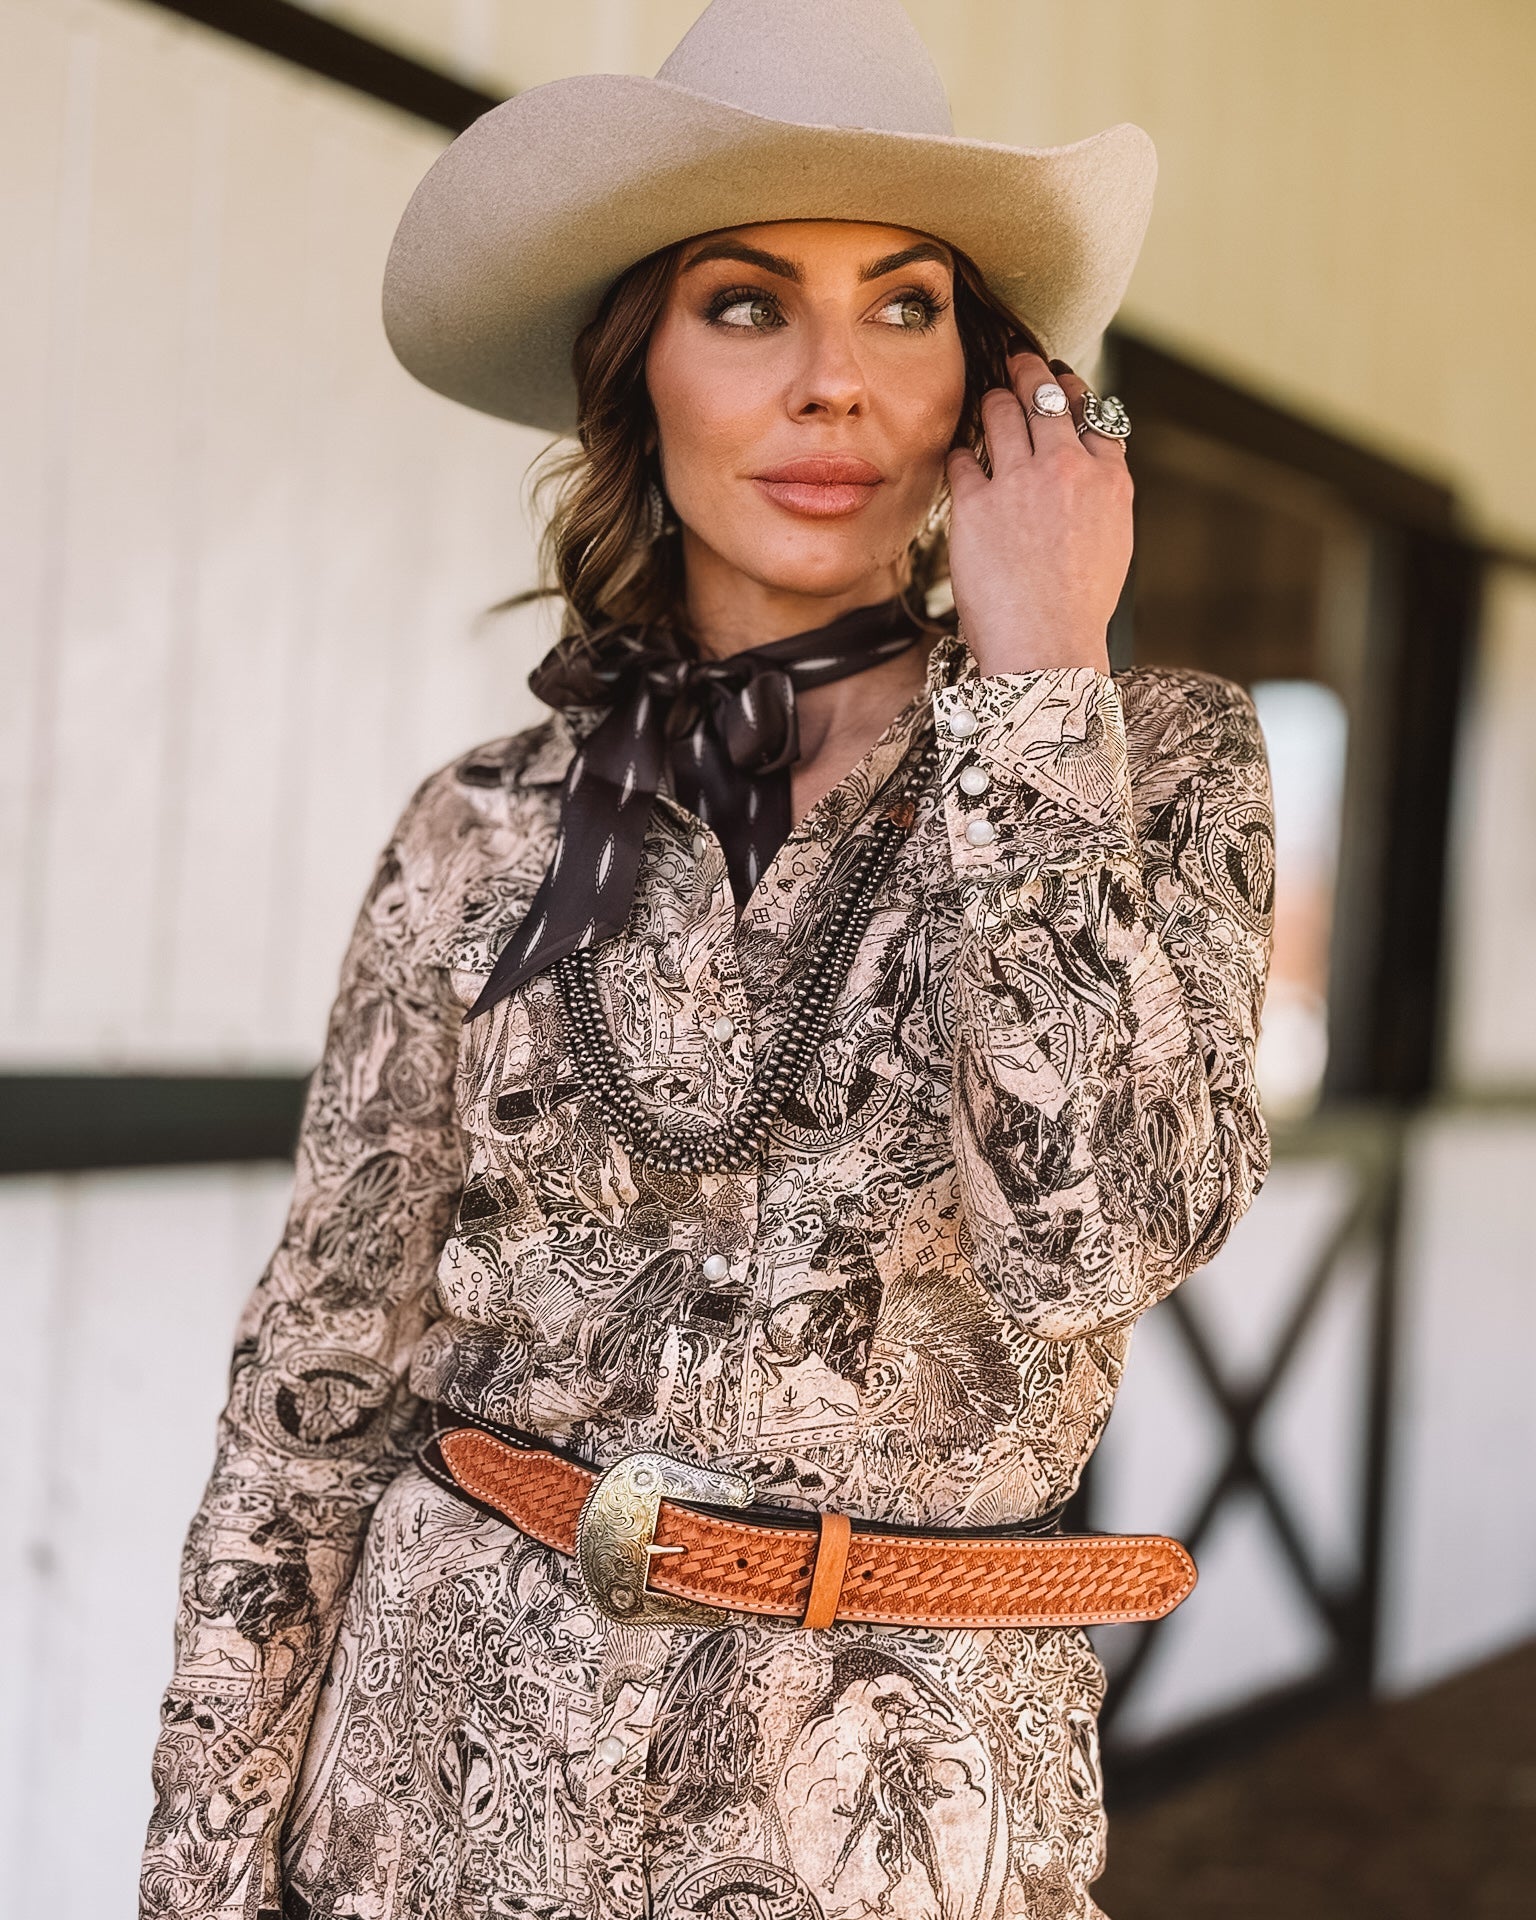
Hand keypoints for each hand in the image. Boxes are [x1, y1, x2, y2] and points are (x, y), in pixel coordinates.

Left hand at [944, 347, 1132, 677]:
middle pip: (1046, 396)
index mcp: (1110, 481)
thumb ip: (1101, 493)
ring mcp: (1020, 482)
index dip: (1074, 389)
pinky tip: (960, 459)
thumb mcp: (1113, 542)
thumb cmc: (1078, 609)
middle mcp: (1068, 469)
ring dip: (993, 401)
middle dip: (1029, 370)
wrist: (1046, 647)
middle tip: (1017, 359)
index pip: (1094, 413)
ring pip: (1001, 411)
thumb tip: (1085, 462)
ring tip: (988, 398)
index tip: (1061, 379)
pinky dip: (961, 455)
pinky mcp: (976, 503)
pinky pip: (961, 458)